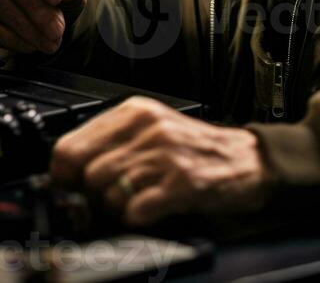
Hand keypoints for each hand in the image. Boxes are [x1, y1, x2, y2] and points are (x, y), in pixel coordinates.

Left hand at [50, 96, 274, 225]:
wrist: (246, 159)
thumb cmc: (196, 146)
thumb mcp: (151, 128)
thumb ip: (112, 140)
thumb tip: (66, 170)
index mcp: (136, 111)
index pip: (70, 146)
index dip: (65, 174)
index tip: (71, 185)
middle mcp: (149, 127)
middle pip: (88, 174)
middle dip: (95, 194)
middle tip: (113, 195)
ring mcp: (166, 154)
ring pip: (109, 194)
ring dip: (119, 206)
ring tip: (141, 197)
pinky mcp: (182, 182)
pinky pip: (135, 211)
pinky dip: (139, 217)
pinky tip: (154, 207)